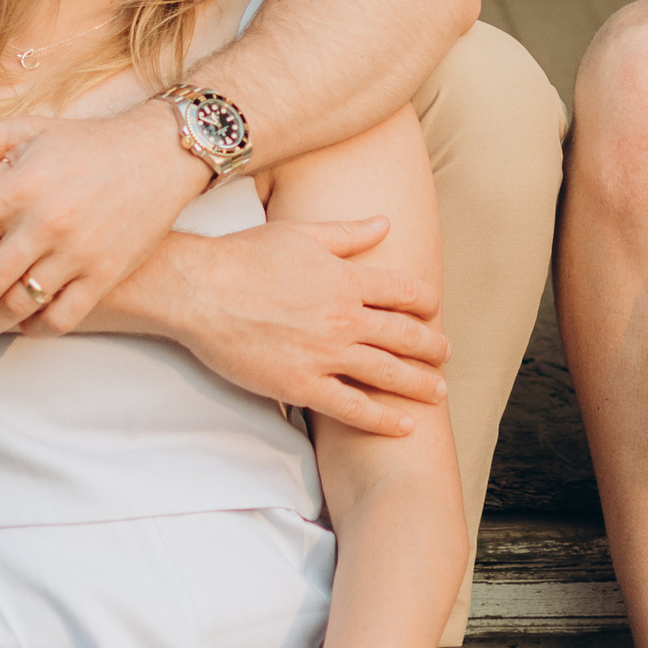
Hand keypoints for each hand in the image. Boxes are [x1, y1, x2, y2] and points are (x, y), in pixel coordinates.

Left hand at [0, 101, 201, 342]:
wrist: (161, 154)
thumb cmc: (84, 141)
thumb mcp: (26, 130)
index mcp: (19, 184)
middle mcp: (44, 221)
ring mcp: (76, 252)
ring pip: (18, 307)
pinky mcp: (105, 273)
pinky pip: (61, 317)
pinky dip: (35, 329)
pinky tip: (20, 329)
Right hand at [158, 217, 447, 435]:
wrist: (200, 290)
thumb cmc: (244, 256)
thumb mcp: (301, 234)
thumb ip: (348, 233)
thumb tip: (385, 223)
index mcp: (345, 279)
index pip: (403, 291)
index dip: (425, 301)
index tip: (434, 309)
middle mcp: (343, 317)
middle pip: (404, 335)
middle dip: (432, 346)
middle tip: (446, 354)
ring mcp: (324, 354)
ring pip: (387, 374)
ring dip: (419, 384)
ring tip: (438, 391)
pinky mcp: (301, 384)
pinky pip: (352, 408)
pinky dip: (382, 419)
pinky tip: (403, 425)